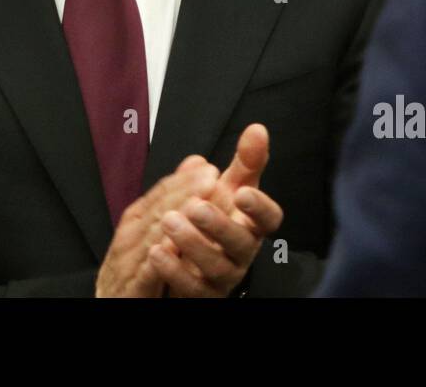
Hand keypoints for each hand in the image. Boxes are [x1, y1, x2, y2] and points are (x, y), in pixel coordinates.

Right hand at [95, 155, 218, 296]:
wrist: (114, 302)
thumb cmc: (136, 267)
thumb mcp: (155, 229)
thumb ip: (175, 196)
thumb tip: (196, 160)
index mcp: (136, 220)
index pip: (160, 194)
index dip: (184, 181)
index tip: (210, 169)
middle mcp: (129, 237)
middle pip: (156, 210)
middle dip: (183, 192)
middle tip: (210, 178)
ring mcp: (126, 263)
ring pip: (150, 237)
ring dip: (172, 219)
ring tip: (197, 205)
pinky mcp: (130, 290)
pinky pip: (144, 274)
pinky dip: (157, 260)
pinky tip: (173, 248)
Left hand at [149, 124, 284, 295]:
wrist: (191, 259)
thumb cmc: (215, 221)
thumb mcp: (228, 189)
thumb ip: (244, 163)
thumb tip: (257, 130)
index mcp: (250, 224)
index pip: (269, 219)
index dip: (259, 207)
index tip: (242, 192)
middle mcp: (241, 252)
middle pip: (241, 244)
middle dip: (219, 225)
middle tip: (195, 207)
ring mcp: (223, 276)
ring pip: (216, 267)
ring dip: (192, 244)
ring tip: (170, 222)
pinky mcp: (202, 294)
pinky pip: (192, 288)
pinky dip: (174, 271)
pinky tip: (157, 252)